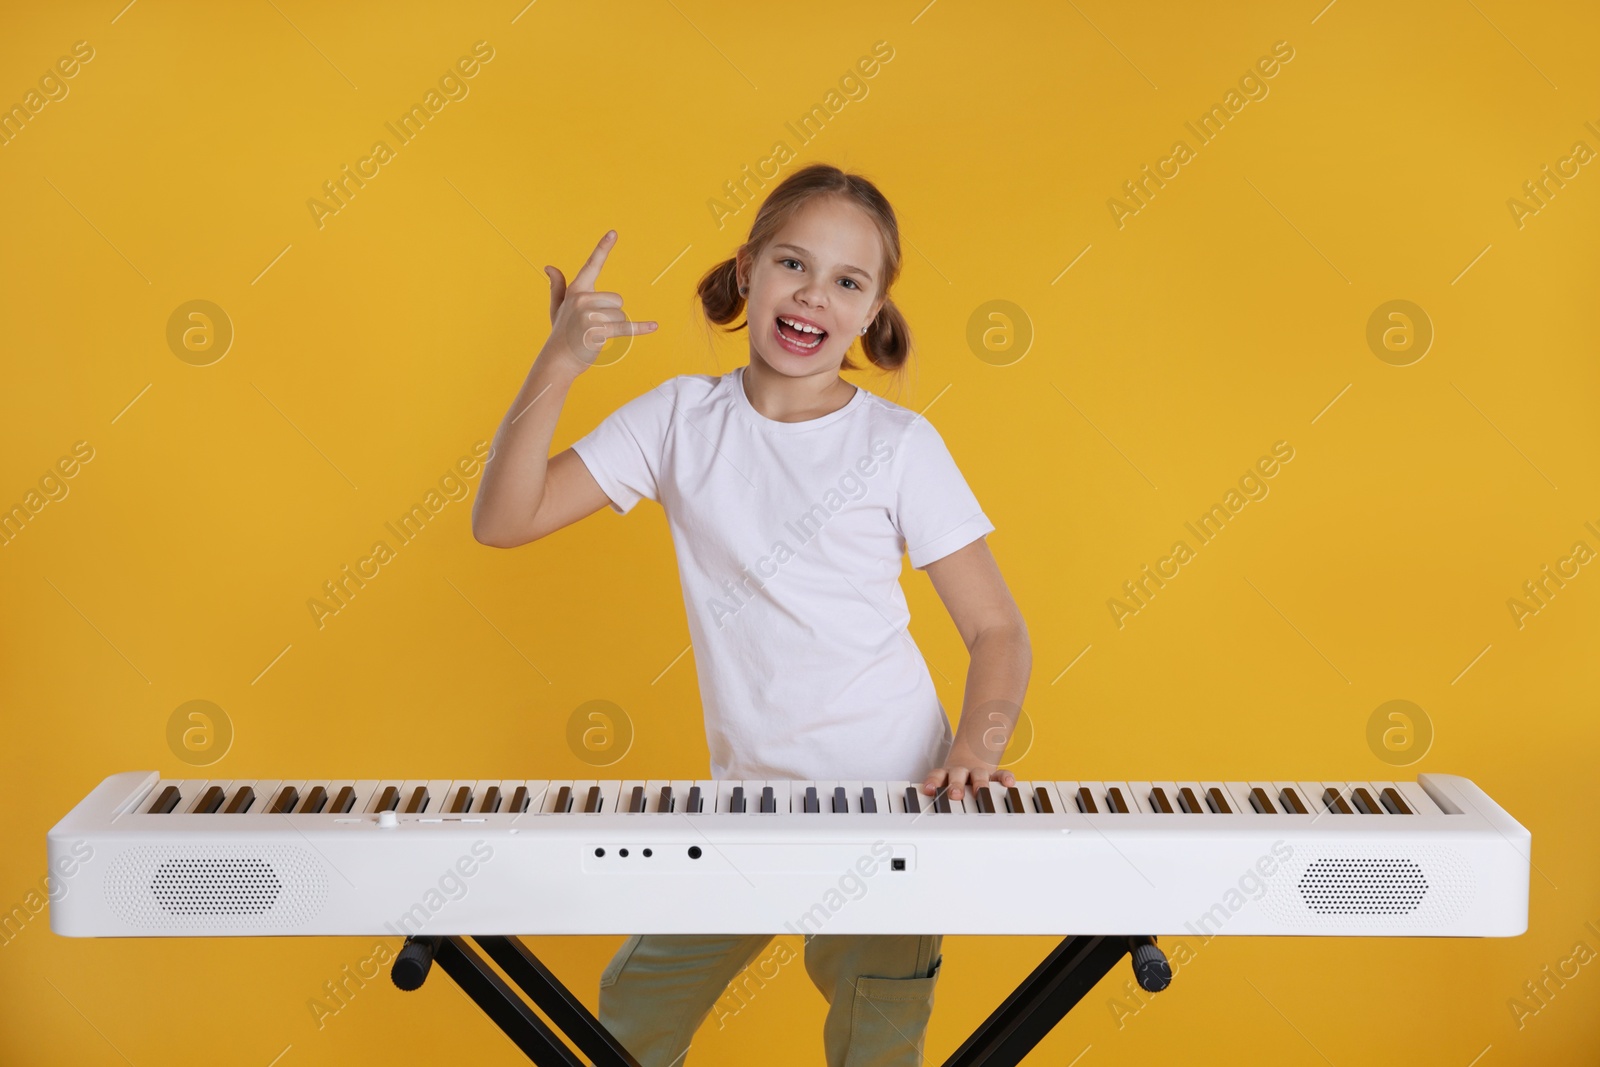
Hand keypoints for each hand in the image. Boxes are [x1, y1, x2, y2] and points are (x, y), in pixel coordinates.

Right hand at [540, 230, 656, 376]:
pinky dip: (640, 329)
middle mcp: (582, 298)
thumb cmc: (561, 333)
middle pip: (617, 300)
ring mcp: (589, 314)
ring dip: (614, 327)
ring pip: (621, 315)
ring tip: (596, 335)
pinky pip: (626, 327)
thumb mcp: (558, 308)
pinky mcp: (598, 330)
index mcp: (576, 290)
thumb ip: (557, 287)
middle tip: (594, 327)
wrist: (558, 360)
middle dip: (612, 315)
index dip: (603, 248)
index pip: (592, 265)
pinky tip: (654, 326)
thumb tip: (549, 267)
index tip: (614, 232)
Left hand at [922, 744, 1015, 801]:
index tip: (929, 790)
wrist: (970, 758)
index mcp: (946, 774)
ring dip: (979, 783)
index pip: (937, 775)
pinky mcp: (994, 775)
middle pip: (957, 774)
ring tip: (980, 791)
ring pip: (979, 774)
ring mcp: (978, 772)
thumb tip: (923, 812)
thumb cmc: (954, 780)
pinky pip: (1001, 774)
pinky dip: (1005, 778)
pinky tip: (1008, 784)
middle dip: (956, 785)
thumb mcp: (943, 786)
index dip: (932, 781)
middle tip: (955, 795)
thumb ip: (935, 796)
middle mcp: (961, 772)